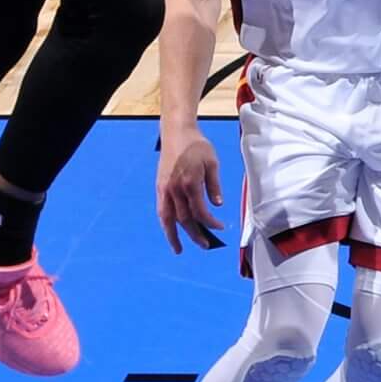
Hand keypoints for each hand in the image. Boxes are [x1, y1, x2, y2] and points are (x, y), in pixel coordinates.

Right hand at [157, 131, 224, 253]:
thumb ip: (214, 185)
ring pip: (168, 218)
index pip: (200, 211)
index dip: (210, 223)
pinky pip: (161, 210)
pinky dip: (165, 223)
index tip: (220, 227)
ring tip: (179, 249)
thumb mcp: (212, 162)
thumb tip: (217, 205)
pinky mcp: (159, 187)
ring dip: (173, 235)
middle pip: (184, 219)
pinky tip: (170, 230)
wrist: (176, 132)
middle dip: (195, 234)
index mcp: (190, 183)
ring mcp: (165, 189)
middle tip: (205, 245)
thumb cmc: (196, 145)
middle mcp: (175, 189)